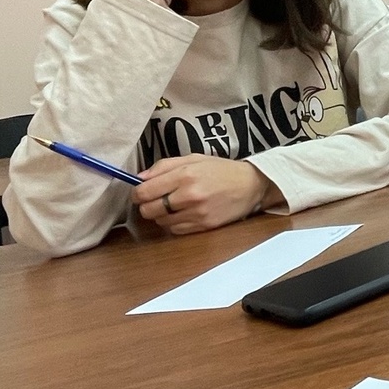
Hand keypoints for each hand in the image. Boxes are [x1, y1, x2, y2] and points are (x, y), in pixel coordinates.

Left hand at [135, 156, 274, 235]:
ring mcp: (197, 213)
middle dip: (146, 206)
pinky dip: (174, 224)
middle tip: (154, 200)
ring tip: (172, 206)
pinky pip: (176, 230)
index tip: (139, 193)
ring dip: (161, 215)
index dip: (137, 194)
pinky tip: (183, 214)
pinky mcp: (204, 226)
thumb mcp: (193, 158)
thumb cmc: (221, 170)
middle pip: (149, 210)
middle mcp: (189, 195)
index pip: (145, 191)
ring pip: (161, 222)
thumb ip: (164, 166)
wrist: (251, 185)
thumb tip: (140, 178)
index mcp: (185, 174)